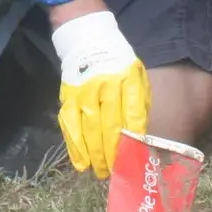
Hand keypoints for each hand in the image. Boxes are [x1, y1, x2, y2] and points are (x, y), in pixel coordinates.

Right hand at [50, 9, 148, 178]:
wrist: (87, 38)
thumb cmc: (117, 62)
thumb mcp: (136, 75)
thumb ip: (139, 102)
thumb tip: (143, 135)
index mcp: (127, 79)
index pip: (133, 114)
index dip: (135, 138)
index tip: (138, 158)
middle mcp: (105, 85)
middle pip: (110, 125)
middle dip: (114, 153)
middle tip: (117, 172)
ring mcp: (83, 92)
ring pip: (89, 128)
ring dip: (95, 154)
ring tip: (101, 172)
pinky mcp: (68, 96)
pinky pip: (70, 125)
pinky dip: (75, 146)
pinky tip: (81, 163)